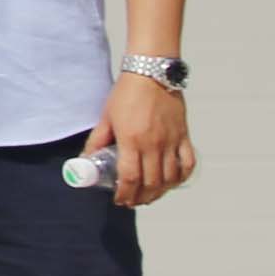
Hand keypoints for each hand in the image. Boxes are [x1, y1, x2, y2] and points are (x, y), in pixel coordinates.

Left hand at [95, 71, 193, 206]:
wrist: (152, 73)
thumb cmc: (126, 94)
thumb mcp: (106, 117)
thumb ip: (98, 140)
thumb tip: (85, 159)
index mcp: (132, 140)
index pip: (130, 178)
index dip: (125, 194)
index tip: (120, 200)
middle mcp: (154, 144)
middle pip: (151, 183)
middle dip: (141, 197)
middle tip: (132, 202)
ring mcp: (171, 141)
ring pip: (170, 178)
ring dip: (160, 192)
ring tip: (149, 196)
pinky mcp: (184, 136)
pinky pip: (188, 163)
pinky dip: (182, 177)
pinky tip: (173, 182)